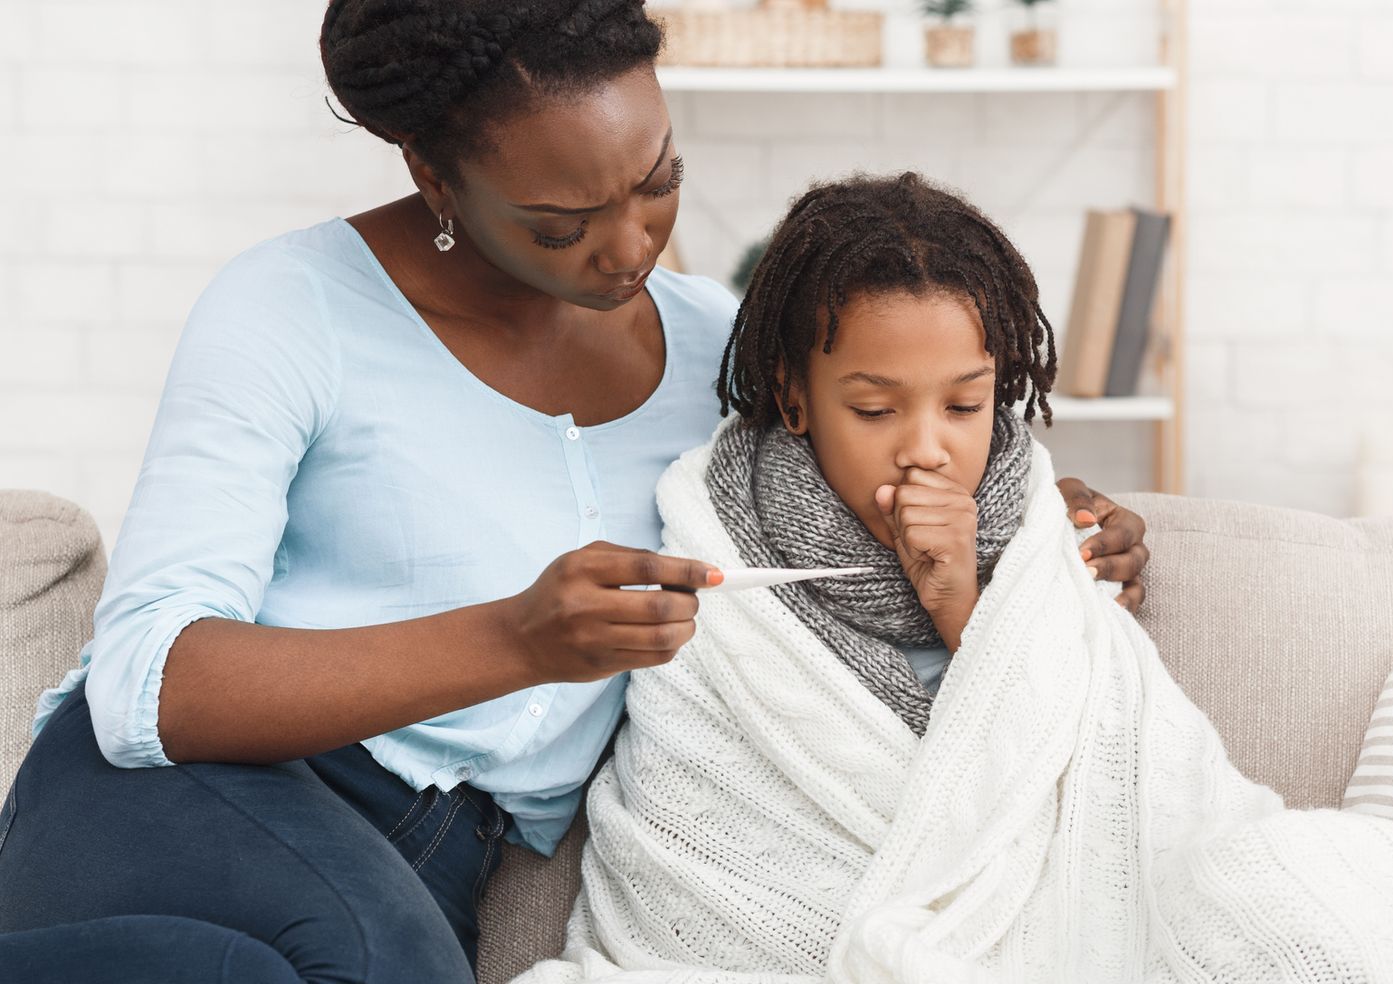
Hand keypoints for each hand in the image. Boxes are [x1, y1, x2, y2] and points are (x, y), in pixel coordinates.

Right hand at [503, 541, 720, 683]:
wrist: (521, 639)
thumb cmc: (559, 591)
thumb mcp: (581, 559)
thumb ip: (629, 557)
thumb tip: (685, 569)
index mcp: (583, 570)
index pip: (648, 567)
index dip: (687, 569)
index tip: (714, 574)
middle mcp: (586, 606)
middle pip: (661, 606)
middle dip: (691, 602)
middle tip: (694, 598)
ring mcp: (594, 640)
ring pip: (663, 638)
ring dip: (687, 627)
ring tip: (686, 618)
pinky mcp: (602, 666)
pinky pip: (654, 659)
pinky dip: (672, 646)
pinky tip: (668, 635)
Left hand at [875, 469, 979, 650]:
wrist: (948, 598)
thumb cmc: (929, 562)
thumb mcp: (904, 529)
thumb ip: (892, 507)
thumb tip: (881, 489)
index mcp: (955, 491)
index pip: (911, 476)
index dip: (904, 504)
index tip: (923, 526)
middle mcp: (964, 500)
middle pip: (904, 493)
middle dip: (903, 523)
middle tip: (924, 542)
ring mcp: (962, 518)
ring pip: (905, 514)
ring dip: (908, 538)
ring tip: (927, 550)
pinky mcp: (955, 538)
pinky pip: (910, 534)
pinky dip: (912, 550)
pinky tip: (930, 558)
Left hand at [1056, 478, 1149, 613]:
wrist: (1051, 528)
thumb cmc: (1066, 505)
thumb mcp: (1067, 491)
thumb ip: (1077, 498)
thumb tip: (1085, 518)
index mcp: (1124, 520)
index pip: (1125, 532)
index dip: (1106, 543)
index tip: (1082, 552)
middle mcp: (1132, 546)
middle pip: (1135, 560)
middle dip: (1110, 567)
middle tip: (1086, 571)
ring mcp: (1127, 570)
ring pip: (1136, 583)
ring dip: (1120, 591)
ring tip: (1097, 594)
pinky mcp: (1117, 589)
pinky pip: (1130, 601)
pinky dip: (1125, 607)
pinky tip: (1111, 611)